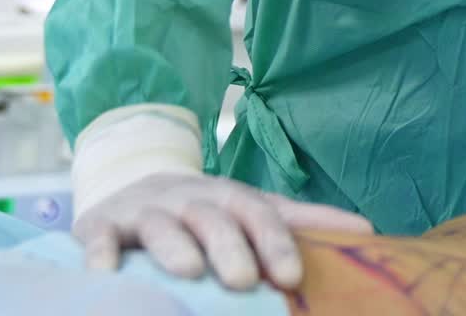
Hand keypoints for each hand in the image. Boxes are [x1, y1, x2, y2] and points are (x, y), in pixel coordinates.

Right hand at [72, 171, 373, 290]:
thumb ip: (303, 222)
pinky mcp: (102, 226)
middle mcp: (191, 200)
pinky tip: (105, 273)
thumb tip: (367, 231)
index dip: (276, 242)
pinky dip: (101, 255)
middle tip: (244, 282)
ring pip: (162, 225)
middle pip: (214, 219)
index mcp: (231, 199)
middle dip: (231, 247)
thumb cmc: (207, 210)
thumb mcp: (253, 211)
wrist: (135, 184)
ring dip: (174, 246)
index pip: (259, 214)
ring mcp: (145, 212)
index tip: (293, 275)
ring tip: (189, 272)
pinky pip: (98, 239)